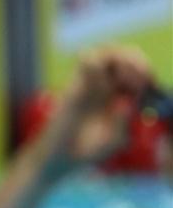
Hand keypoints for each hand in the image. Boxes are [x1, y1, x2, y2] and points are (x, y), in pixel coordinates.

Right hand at [42, 47, 155, 171]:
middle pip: (129, 57)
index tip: (142, 85)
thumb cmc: (90, 150)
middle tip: (132, 76)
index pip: (144, 74)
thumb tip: (124, 102)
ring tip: (115, 76)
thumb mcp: (112, 143)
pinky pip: (86, 58)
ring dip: (116, 57)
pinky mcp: (75, 82)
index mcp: (130, 97)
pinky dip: (90, 60)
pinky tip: (92, 77)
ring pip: (110, 53)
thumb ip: (122, 125)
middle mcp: (114, 86)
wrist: (61, 154)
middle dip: (134, 61)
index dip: (145, 74)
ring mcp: (95, 82)